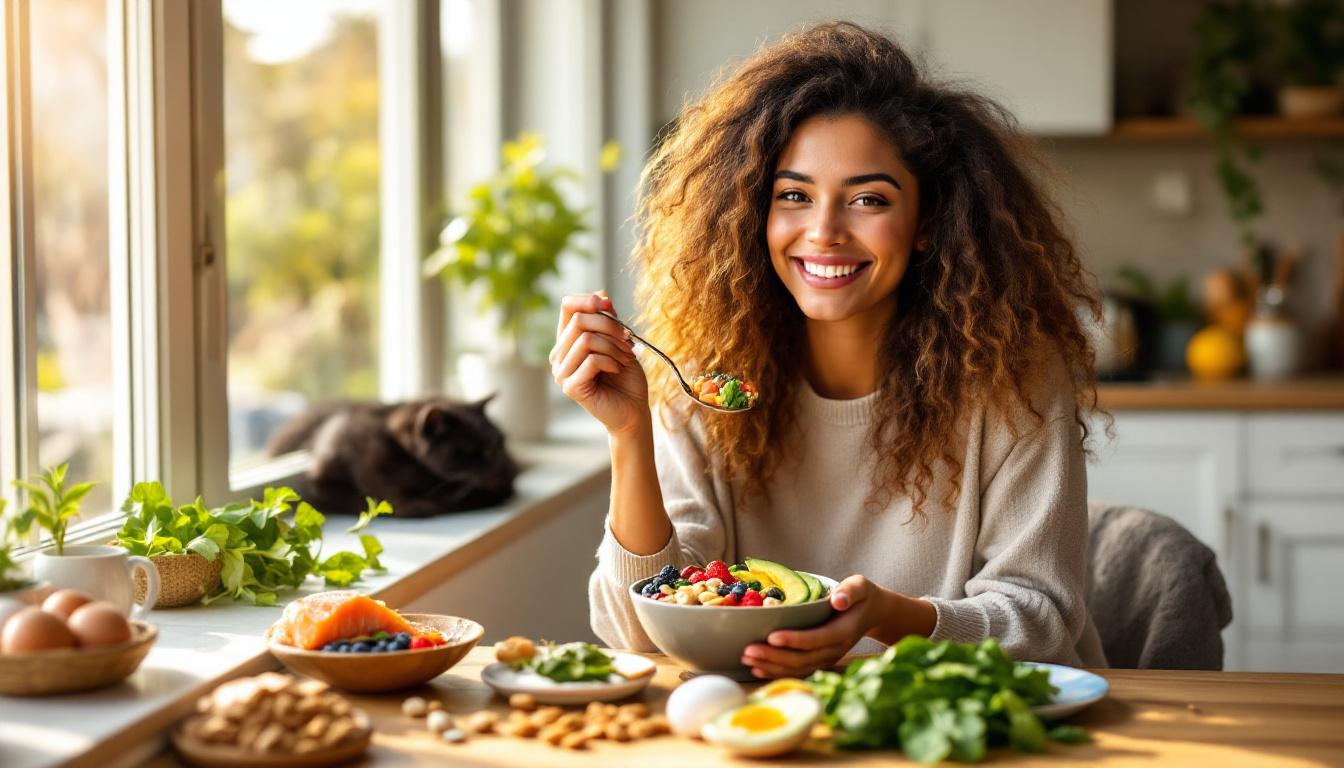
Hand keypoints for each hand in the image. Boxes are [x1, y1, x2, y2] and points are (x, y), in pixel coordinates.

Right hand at [551, 292, 649, 435]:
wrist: (633, 409)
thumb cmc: (626, 376)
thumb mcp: (619, 341)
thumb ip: (608, 320)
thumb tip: (601, 294)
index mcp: (568, 341)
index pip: (567, 307)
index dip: (587, 300)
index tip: (609, 306)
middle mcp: (559, 355)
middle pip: (579, 320)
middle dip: (610, 326)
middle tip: (629, 341)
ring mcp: (562, 372)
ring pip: (586, 339)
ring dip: (613, 346)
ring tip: (626, 357)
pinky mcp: (571, 387)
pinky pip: (591, 360)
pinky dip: (611, 361)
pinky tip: (617, 369)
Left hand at [741, 576, 935, 678]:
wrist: (872, 614)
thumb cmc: (862, 596)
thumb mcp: (860, 586)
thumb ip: (851, 591)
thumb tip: (839, 600)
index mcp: (844, 631)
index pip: (818, 638)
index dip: (795, 640)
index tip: (772, 636)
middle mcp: (835, 649)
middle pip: (803, 659)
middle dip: (774, 656)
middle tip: (748, 650)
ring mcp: (827, 658)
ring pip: (798, 669)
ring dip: (771, 666)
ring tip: (747, 659)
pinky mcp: (819, 661)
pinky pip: (798, 671)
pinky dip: (777, 672)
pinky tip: (757, 669)